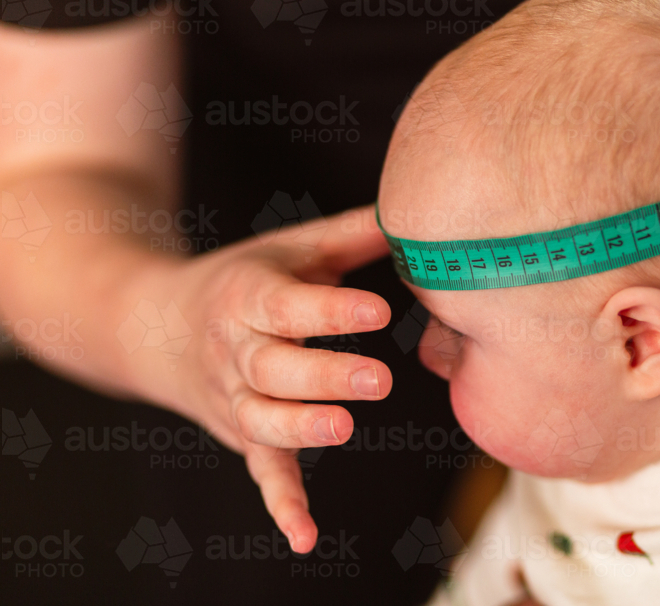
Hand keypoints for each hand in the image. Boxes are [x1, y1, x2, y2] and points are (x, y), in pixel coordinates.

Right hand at [128, 204, 390, 552]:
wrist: (159, 326)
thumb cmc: (244, 281)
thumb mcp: (288, 249)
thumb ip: (349, 235)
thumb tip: (413, 211)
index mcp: (247, 296)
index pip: (287, 305)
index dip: (331, 311)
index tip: (378, 312)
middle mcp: (234, 350)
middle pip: (274, 368)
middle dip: (323, 376)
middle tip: (380, 380)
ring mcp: (234, 398)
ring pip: (261, 419)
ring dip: (300, 428)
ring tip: (343, 428)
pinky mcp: (242, 435)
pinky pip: (259, 472)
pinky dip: (280, 504)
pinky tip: (305, 536)